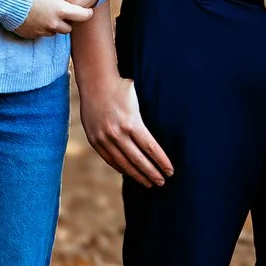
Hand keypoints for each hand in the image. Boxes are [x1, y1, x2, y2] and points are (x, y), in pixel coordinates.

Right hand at [12, 0, 97, 39]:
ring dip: (55, 25)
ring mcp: (40, 31)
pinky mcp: (30, 34)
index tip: (87, 10)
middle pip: (68, 28)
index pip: (82, 16)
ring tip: (50, 14)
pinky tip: (37, 18)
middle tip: (65, 11)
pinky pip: (40, 34)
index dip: (87, 13)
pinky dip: (41, 28)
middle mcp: (52, 23)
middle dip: (68, 21)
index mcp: (60, 10)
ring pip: (54, 32)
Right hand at [81, 71, 173, 187]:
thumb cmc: (123, 88)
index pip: (150, 148)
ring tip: (149, 183)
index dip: (161, 162)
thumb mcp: (140, 98)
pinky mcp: (95, 140)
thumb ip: (148, 116)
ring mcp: (104, 138)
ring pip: (123, 163)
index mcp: (131, 123)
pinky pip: (109, 159)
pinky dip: (121, 168)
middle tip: (162, 182)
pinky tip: (130, 173)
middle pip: (138, 160)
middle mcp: (116, 133)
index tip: (170, 171)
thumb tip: (168, 131)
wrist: (95, 82)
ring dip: (137, 175)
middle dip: (152, 173)